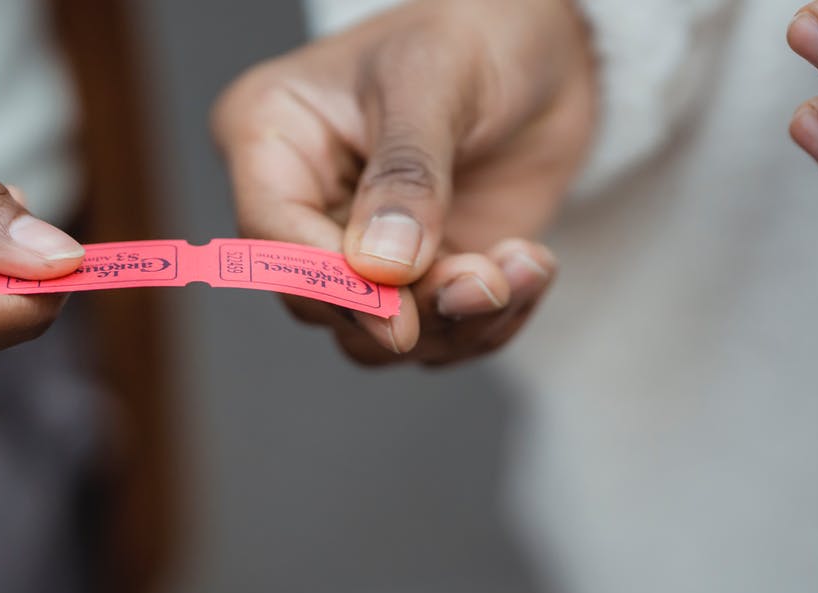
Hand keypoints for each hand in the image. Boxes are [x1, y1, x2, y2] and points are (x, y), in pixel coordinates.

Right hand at [212, 0, 594, 364]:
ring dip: (455, 322)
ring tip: (523, 266)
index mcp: (273, 136)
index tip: (400, 321)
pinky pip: (432, 336)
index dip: (332, 285)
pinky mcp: (417, 279)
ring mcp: (360, 246)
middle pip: (319, 299)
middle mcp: (304, 200)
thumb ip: (408, 176)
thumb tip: (382, 269)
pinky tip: (529, 268)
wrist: (546, 48)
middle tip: (486, 280)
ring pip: (374, 335)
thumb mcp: (436, 81)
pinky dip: (487, 322)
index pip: (271, 235)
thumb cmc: (476, 31)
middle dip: (409, 310)